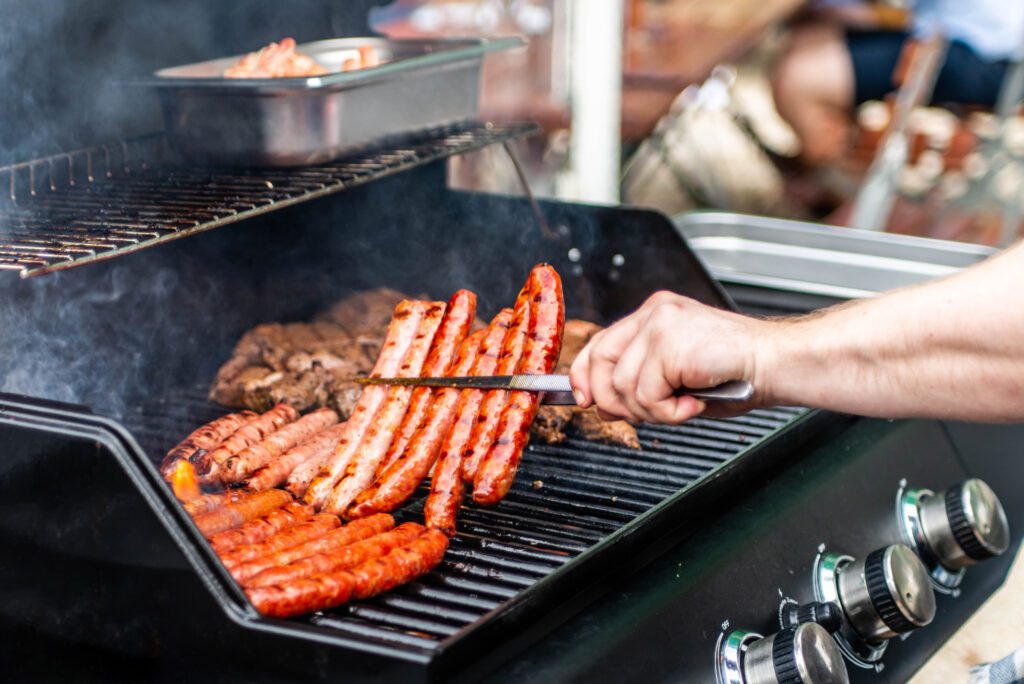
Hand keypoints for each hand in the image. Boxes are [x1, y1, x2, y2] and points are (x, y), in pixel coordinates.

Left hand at [569, 292, 766, 423]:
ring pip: (622, 385)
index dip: (586, 374)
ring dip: (651, 411)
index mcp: (655, 315)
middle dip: (613, 400)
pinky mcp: (669, 344)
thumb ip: (639, 387)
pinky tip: (694, 404)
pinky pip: (645, 394)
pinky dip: (668, 412)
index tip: (586, 400)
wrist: (778, 363)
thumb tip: (602, 406)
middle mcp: (654, 313)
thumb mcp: (678, 380)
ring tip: (684, 406)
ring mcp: (660, 325)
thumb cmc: (739, 373)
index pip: (601, 342)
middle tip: (650, 414)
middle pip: (600, 361)